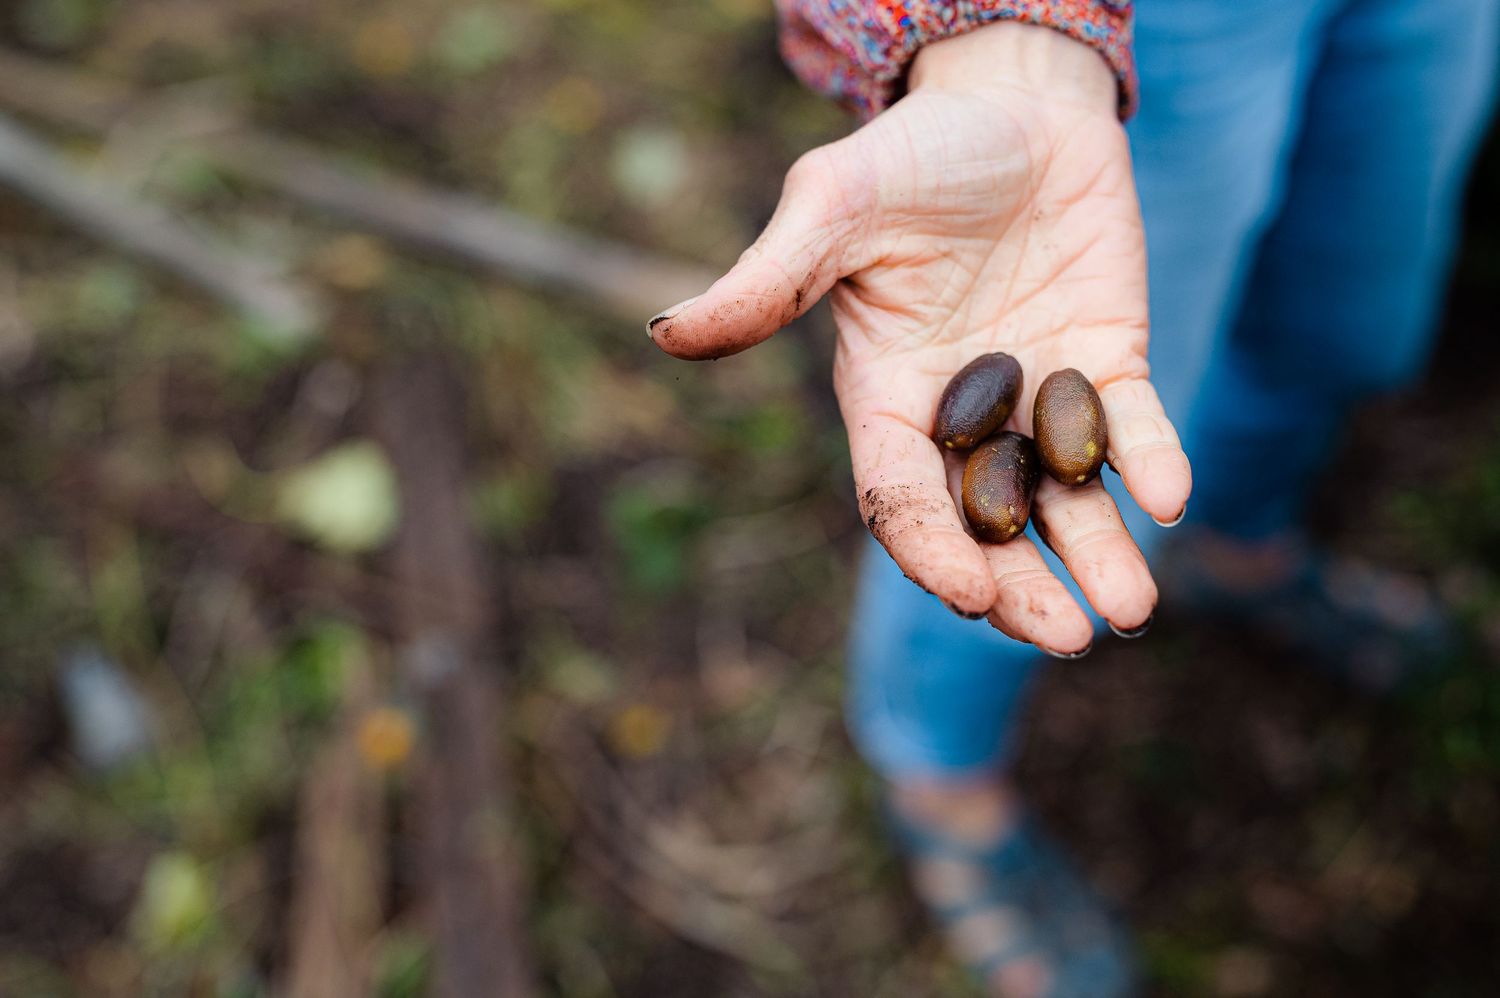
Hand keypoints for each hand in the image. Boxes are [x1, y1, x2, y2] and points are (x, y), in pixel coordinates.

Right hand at [648, 23, 1189, 653]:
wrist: (1012, 100)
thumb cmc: (910, 152)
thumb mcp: (832, 208)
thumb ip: (767, 280)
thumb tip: (665, 333)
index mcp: (887, 396)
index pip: (900, 497)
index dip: (932, 548)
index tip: (972, 596)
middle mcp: (961, 412)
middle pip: (987, 522)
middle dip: (1024, 587)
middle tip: (1067, 638)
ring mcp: (1038, 391)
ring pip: (1066, 497)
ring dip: (1097, 554)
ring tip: (1132, 609)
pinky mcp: (1108, 356)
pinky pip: (1133, 423)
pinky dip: (1150, 459)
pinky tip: (1170, 497)